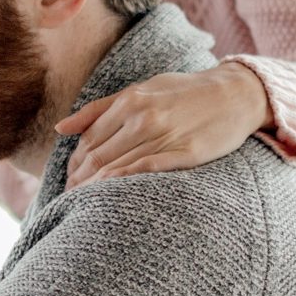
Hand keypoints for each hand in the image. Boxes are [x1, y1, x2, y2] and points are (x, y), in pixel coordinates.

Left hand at [57, 63, 271, 189]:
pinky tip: (110, 197)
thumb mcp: (142, 90)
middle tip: (69, 198)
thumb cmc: (185, 92)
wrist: (235, 94)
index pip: (89, 140)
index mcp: (130, 101)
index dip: (74, 163)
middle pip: (98, 156)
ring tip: (83, 205)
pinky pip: (144, 171)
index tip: (69, 179)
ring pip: (116, 167)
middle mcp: (142, 118)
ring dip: (95, 188)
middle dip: (79, 180)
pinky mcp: (185, 153)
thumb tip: (61, 128)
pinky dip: (122, 185)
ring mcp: (163, 135)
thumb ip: (100, 109)